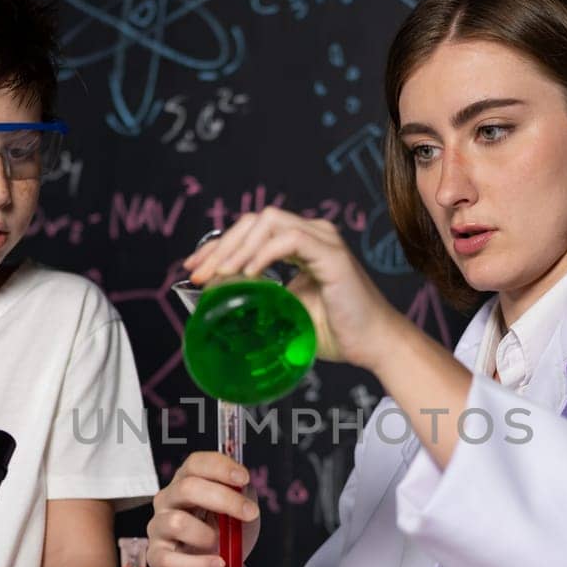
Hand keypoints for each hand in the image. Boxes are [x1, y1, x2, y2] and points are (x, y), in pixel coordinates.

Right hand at [146, 452, 259, 566]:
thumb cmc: (226, 538)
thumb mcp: (241, 513)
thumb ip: (242, 495)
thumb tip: (241, 485)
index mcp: (186, 483)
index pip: (195, 464)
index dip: (220, 467)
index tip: (243, 479)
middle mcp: (167, 501)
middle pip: (187, 488)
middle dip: (223, 499)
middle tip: (249, 513)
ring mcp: (158, 528)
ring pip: (178, 523)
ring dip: (207, 534)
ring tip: (220, 545)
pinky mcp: (157, 557)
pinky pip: (173, 559)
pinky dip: (201, 564)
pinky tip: (217, 563)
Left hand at [185, 208, 407, 370]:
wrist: (372, 345)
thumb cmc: (336, 331)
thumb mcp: (286, 311)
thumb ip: (261, 299)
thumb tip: (220, 301)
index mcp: (300, 244)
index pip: (250, 231)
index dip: (218, 245)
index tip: (194, 267)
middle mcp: (312, 234)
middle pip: (254, 221)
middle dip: (221, 245)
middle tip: (199, 273)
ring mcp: (323, 241)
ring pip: (269, 222)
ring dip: (238, 247)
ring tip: (220, 274)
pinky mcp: (333, 255)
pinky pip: (291, 239)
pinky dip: (265, 253)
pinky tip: (249, 273)